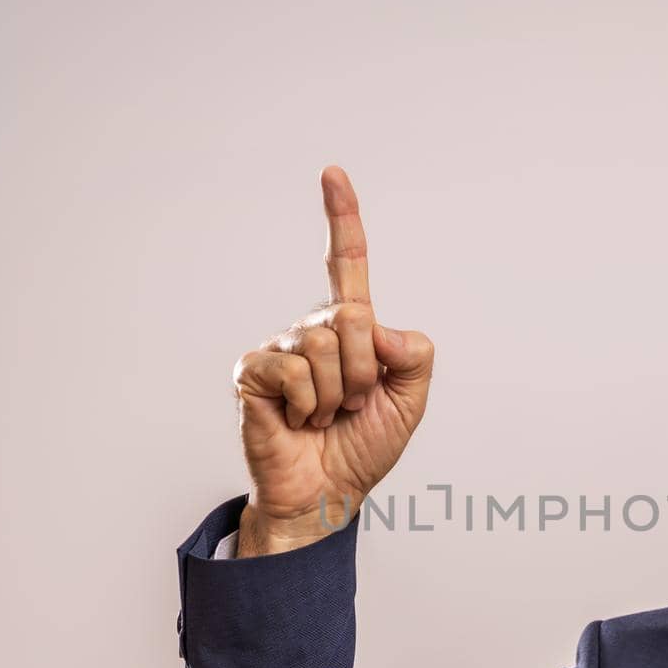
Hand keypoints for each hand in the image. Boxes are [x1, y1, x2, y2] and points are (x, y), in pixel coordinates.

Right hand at [231, 166, 434, 554]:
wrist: (327, 494)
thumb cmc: (362, 447)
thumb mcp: (411, 401)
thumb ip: (414, 355)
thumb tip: (378, 327)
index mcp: (350, 329)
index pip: (345, 263)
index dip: (341, 218)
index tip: (332, 173)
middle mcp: (312, 329)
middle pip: (353, 317)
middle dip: (366, 372)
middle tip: (352, 406)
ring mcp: (279, 348)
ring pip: (325, 345)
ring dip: (337, 394)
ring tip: (324, 416)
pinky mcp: (252, 372)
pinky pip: (294, 370)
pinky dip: (307, 403)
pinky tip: (297, 419)